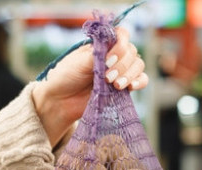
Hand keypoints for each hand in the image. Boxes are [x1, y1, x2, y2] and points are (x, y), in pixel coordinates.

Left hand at [32, 27, 148, 144]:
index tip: (108, 59)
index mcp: (102, 45)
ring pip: (138, 65)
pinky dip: (139, 82)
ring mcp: (119, 71)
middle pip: (132, 51)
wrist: (60, 101)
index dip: (120, 45)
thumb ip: (97, 55)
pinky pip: (141, 80)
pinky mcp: (122, 87)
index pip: (122, 35)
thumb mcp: (79, 62)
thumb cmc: (65, 78)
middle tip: (107, 77)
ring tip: (116, 85)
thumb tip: (113, 48)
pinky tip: (131, 87)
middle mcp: (113, 56)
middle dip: (122, 64)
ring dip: (130, 74)